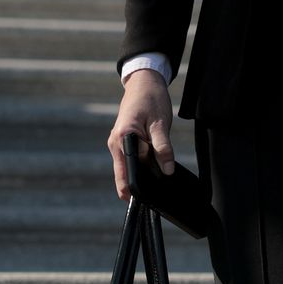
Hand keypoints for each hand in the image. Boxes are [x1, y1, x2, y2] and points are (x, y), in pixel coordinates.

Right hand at [107, 69, 174, 201]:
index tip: (147, 202)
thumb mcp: (161, 123)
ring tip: (159, 179)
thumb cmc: (151, 99)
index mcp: (122, 139)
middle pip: (124, 175)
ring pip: (128, 168)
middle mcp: (115, 143)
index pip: (125, 174)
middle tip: (158, 195)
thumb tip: (167, 171)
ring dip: (141, 174)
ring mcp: (118, 143)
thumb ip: (163, 147)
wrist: (144, 82)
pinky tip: (155, 166)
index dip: (134, 190)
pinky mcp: (124, 142)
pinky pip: (131, 159)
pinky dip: (142, 165)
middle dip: (139, 186)